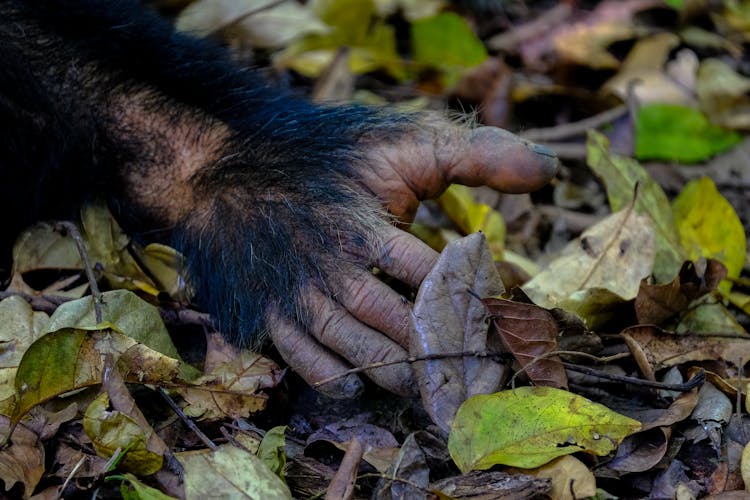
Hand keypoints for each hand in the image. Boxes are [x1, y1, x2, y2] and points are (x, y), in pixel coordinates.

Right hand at [268, 116, 557, 397]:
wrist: (231, 168)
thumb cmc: (324, 158)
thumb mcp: (402, 143)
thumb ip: (476, 155)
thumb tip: (551, 169)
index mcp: (367, 229)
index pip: (432, 279)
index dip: (474, 302)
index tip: (507, 319)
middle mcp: (334, 269)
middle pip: (397, 324)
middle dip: (442, 351)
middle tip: (480, 372)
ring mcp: (299, 296)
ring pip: (356, 348)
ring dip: (397, 372)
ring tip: (434, 389)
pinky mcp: (272, 312)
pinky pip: (305, 358)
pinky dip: (335, 378)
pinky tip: (361, 386)